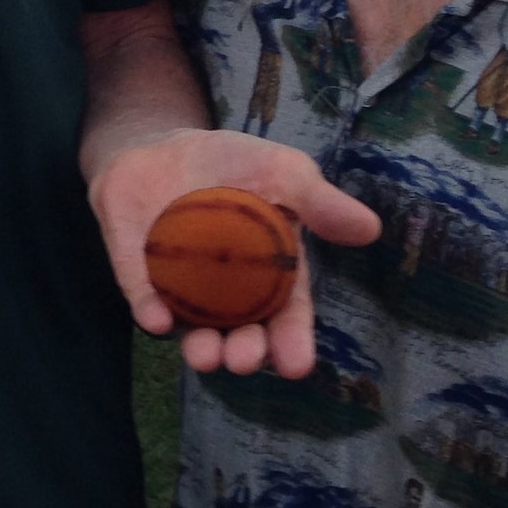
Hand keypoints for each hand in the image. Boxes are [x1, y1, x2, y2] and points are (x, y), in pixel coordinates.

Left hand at [90, 128, 380, 378]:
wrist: (164, 142)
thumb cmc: (233, 164)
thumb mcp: (283, 172)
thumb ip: (319, 202)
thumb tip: (370, 228)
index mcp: (270, 274)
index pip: (285, 314)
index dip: (292, 342)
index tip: (296, 365)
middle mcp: (226, 293)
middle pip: (240, 332)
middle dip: (244, 351)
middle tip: (244, 360)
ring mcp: (180, 286)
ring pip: (193, 327)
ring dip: (200, 346)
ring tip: (207, 357)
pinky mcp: (137, 272)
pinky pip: (143, 296)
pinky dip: (149, 310)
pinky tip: (157, 320)